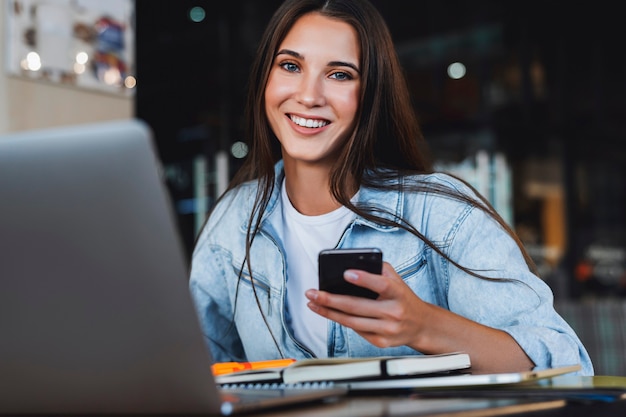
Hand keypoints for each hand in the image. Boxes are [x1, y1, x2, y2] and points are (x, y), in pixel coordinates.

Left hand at [305, 261, 534, 372]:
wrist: (421, 325)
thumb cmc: (403, 297)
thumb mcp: (397, 279)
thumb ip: (378, 269)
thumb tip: (352, 264)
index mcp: (398, 293)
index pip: (381, 284)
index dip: (363, 278)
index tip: (346, 272)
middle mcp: (394, 312)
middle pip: (357, 307)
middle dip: (330, 299)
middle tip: (313, 292)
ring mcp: (387, 330)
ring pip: (351, 322)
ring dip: (328, 313)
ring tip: (313, 303)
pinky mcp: (381, 342)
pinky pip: (356, 331)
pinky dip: (341, 321)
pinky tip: (329, 313)